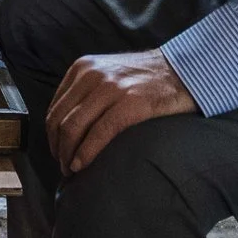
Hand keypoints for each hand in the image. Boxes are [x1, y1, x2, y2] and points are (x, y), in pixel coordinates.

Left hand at [46, 49, 197, 173]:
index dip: (52, 136)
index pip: (55, 108)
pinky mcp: (130, 102)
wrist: (185, 70)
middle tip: (64, 166)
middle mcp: (92, 75)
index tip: (58, 152)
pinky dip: (86, 153)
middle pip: (60, 120)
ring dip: (68, 155)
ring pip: (73, 128)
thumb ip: (87, 91)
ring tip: (72, 170)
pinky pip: (99, 133)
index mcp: (83, 68)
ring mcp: (111, 87)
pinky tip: (83, 165)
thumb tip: (67, 127)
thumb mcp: (108, 72)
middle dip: (58, 149)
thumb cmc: (147, 78)